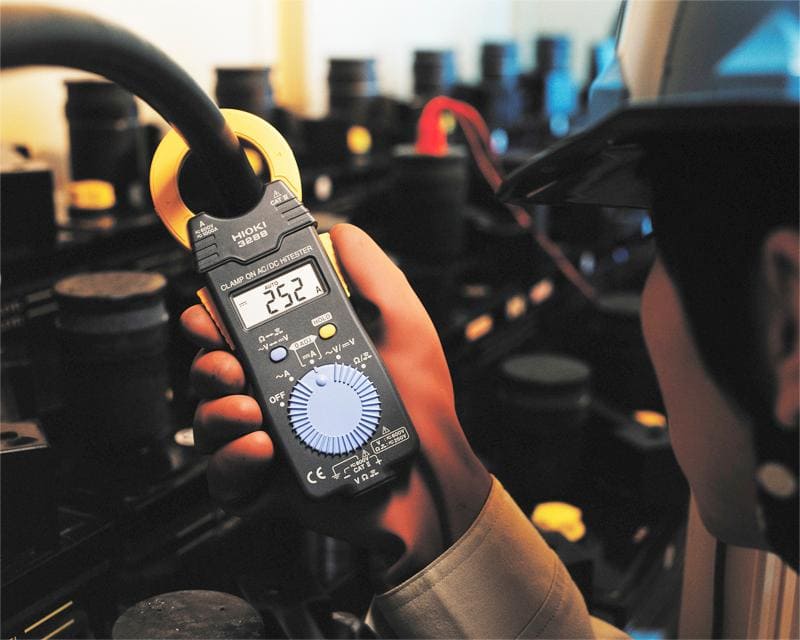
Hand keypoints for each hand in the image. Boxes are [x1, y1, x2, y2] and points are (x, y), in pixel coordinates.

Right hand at [181, 223, 490, 588]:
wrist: (432, 478)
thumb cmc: (424, 406)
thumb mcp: (403, 326)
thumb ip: (372, 275)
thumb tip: (340, 233)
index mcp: (303, 355)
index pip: (241, 329)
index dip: (214, 317)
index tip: (209, 313)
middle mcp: (280, 394)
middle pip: (215, 370)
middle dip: (208, 361)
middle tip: (229, 364)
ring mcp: (270, 438)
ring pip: (210, 420)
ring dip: (217, 409)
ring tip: (251, 408)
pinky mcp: (268, 484)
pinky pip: (224, 476)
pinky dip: (232, 461)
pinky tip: (261, 447)